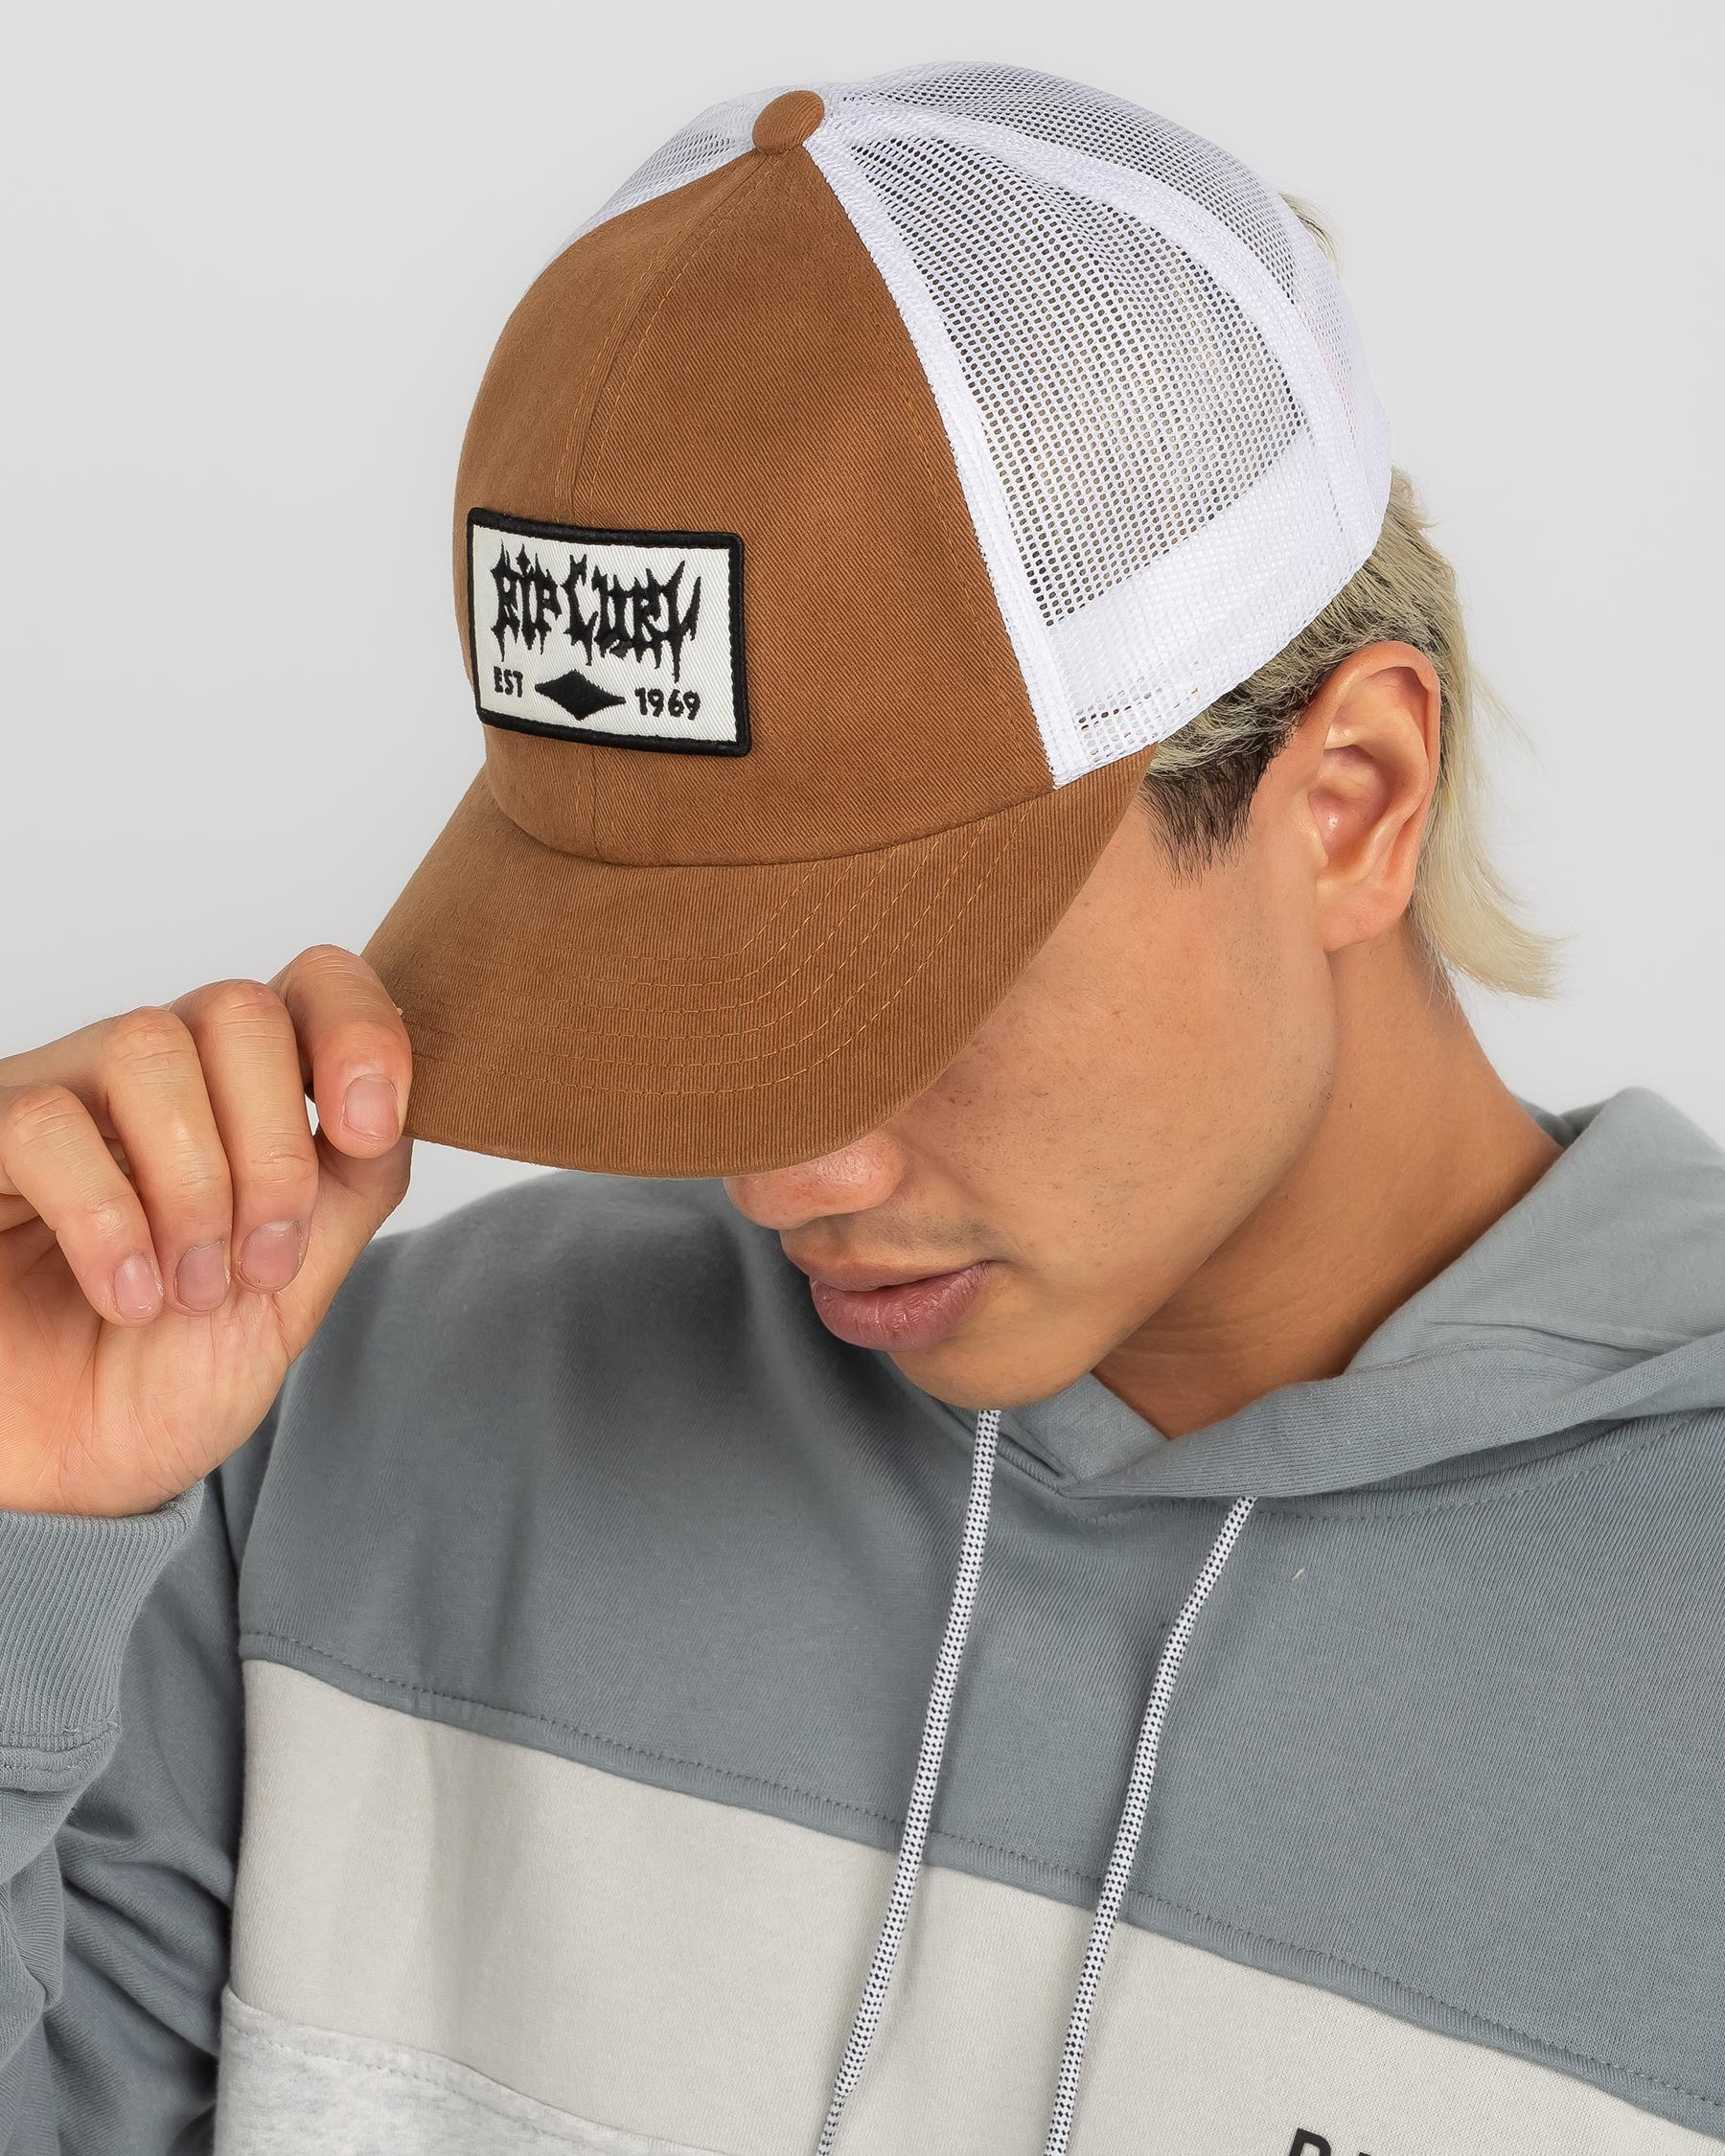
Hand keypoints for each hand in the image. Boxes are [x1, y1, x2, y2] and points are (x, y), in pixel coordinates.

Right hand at [0, 946, 412, 1516]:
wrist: (62, 1482)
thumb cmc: (161, 1379)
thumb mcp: (291, 1291)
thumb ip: (350, 1190)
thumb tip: (395, 1105)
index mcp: (240, 1099)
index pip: (311, 986)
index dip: (358, 1031)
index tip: (371, 1128)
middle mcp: (151, 1080)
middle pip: (239, 1010)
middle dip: (275, 1148)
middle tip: (262, 1260)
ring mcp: (60, 1101)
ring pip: (148, 1046)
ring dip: (196, 1186)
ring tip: (190, 1290)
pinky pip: (46, 1124)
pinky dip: (109, 1220)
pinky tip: (125, 1295)